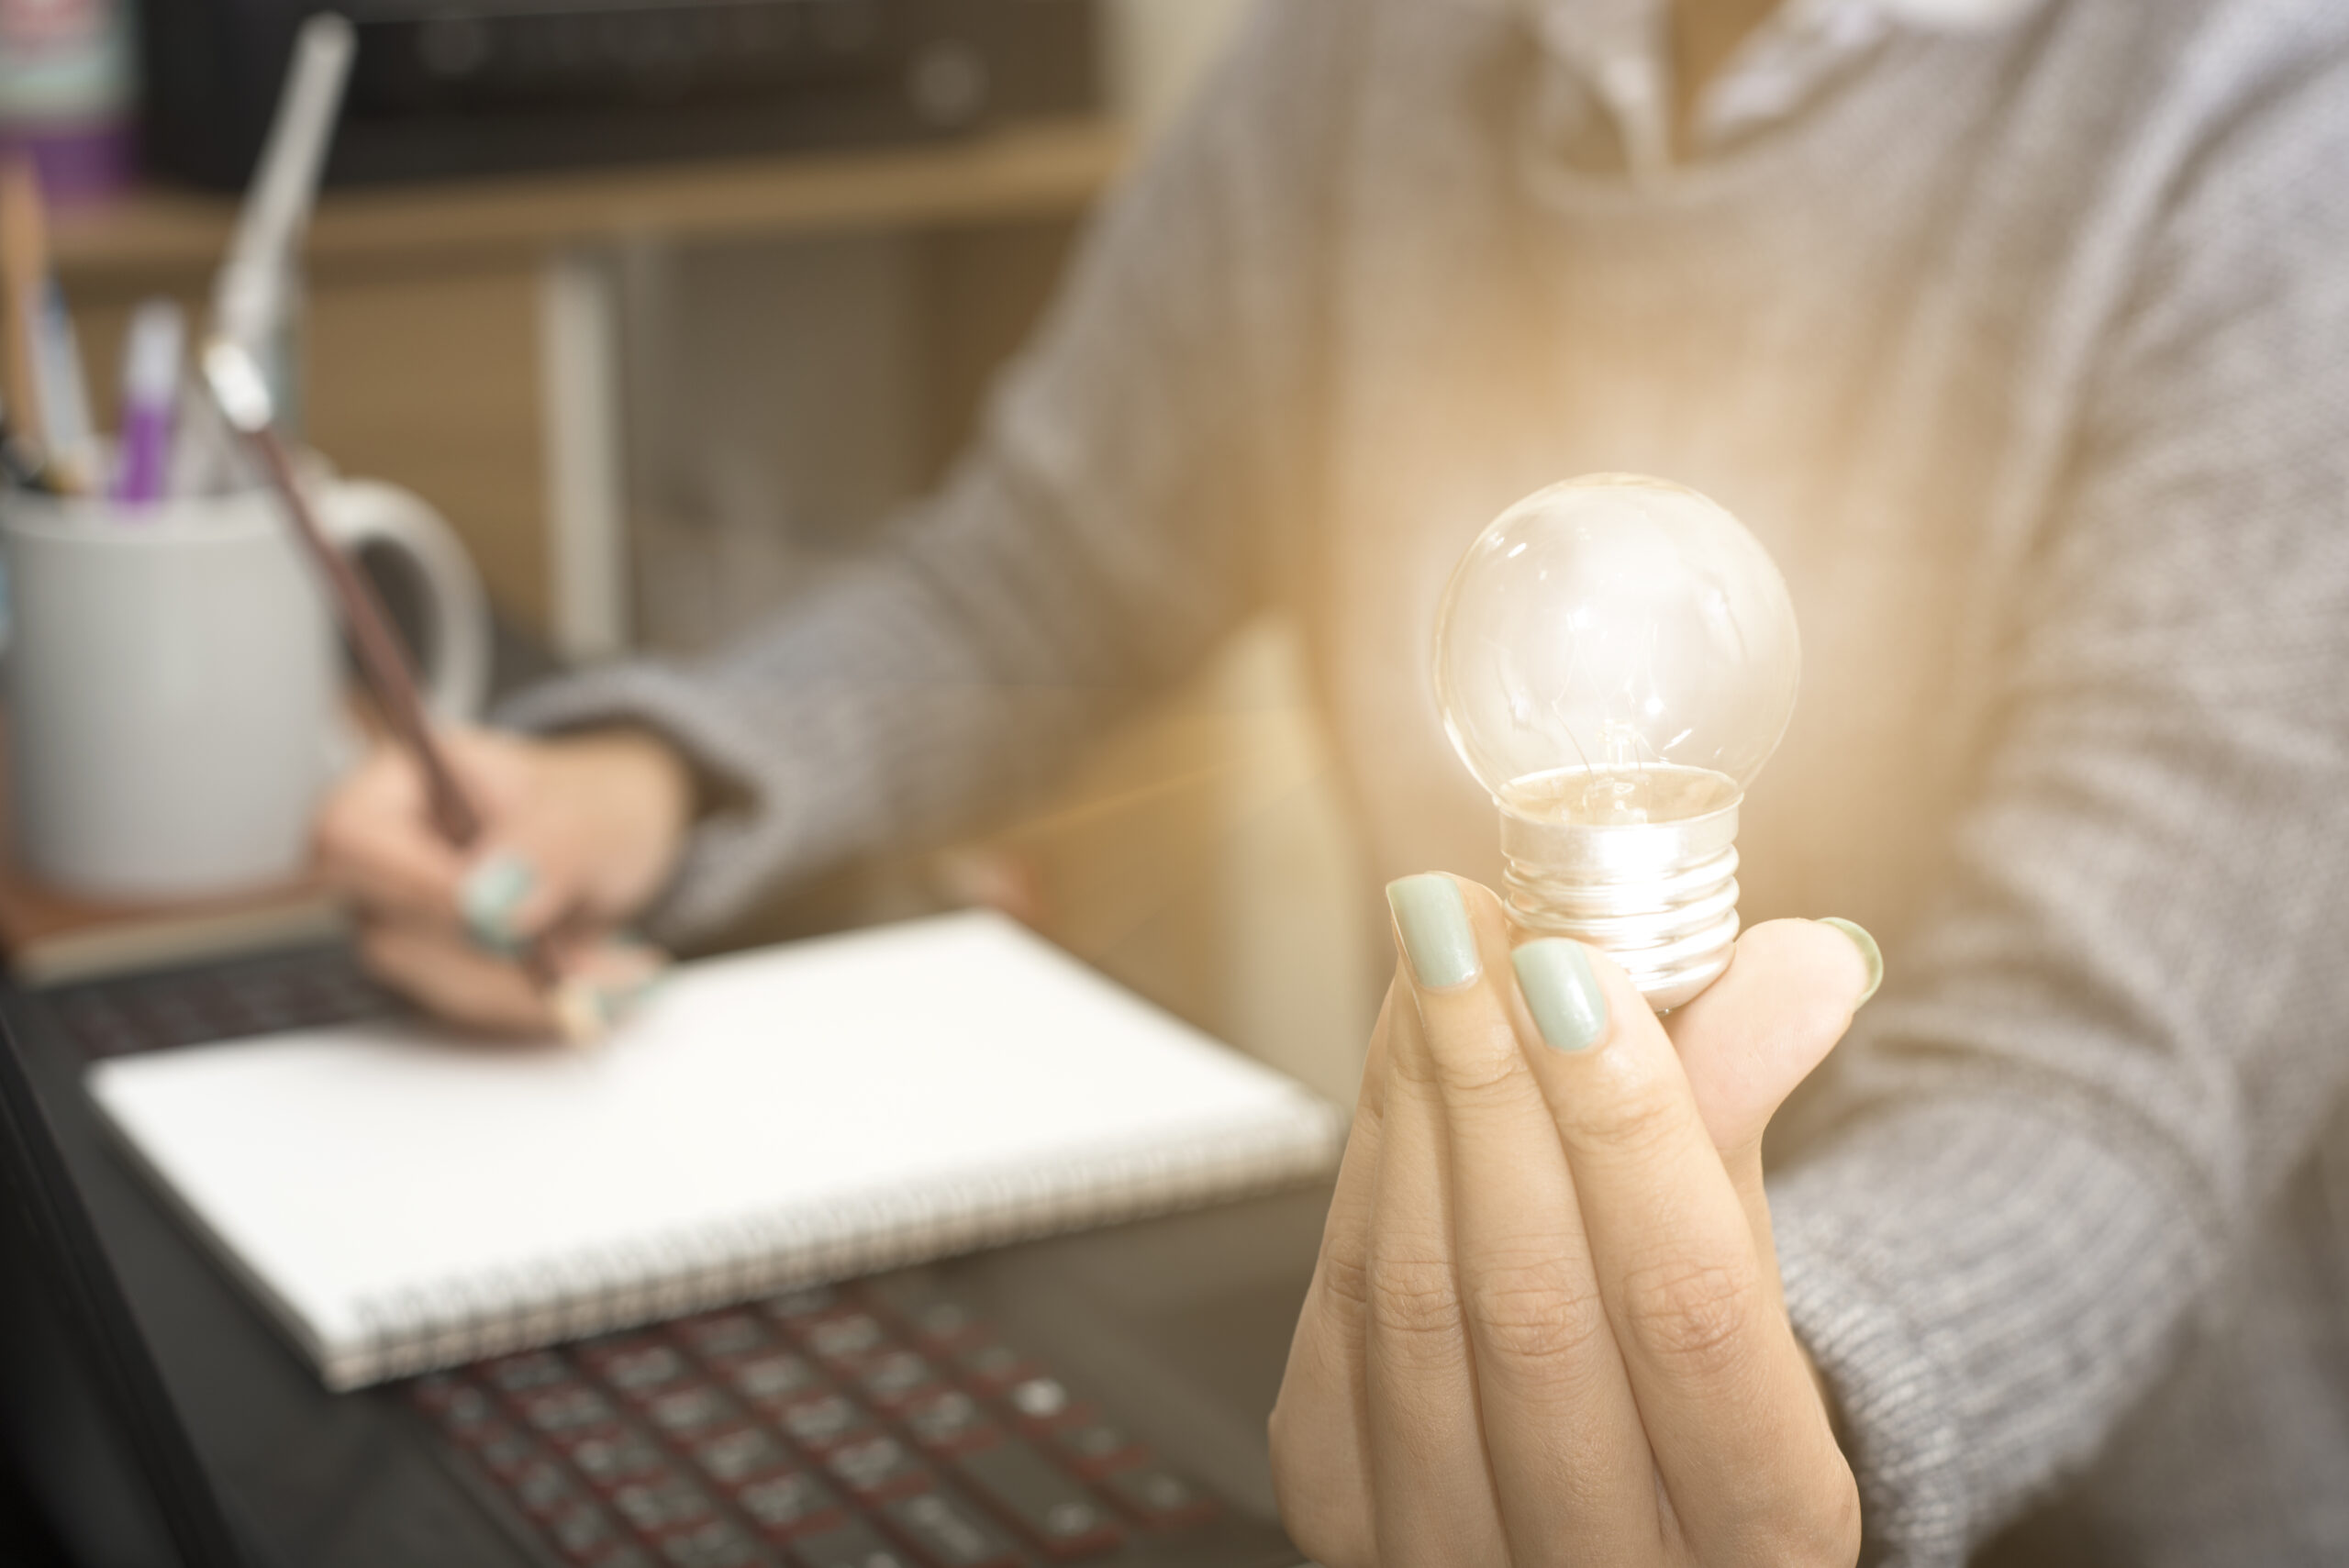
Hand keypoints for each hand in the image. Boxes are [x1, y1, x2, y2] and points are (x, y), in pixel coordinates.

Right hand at [313, 725, 695, 1037]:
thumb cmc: (587, 804)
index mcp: (396, 783)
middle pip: (392, 932)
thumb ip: (544, 846)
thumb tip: (486, 908)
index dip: (413, 885)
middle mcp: (381, 859)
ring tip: (627, 975)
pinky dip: (543, 1004)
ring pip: (440, 985)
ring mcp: (400, 924)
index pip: (351, 838)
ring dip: (539, 991)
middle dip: (506, 959)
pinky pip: (475, 1009)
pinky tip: (607, 984)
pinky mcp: (434, 974)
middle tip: (602, 965)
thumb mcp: (591, 810)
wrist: (605, 844)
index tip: (498, 920)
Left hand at [1269, 874, 1876, 1566]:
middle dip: (1493, 1084)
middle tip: (1468, 925)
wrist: (1601, 1479)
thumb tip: (1806, 960)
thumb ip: (1749, 1106)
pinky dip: (1370, 1165)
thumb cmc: (1687, 1357)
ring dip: (1419, 1105)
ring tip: (1434, 957)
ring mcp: (1455, 1558)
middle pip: (1533, 1305)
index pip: (1689, 1310)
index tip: (1575, 966)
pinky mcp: (1341, 1510)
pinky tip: (1399, 1055)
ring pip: (1419, 1306)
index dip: (1627, 1125)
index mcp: (1765, 1531)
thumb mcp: (1749, 1248)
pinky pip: (1340, 1317)